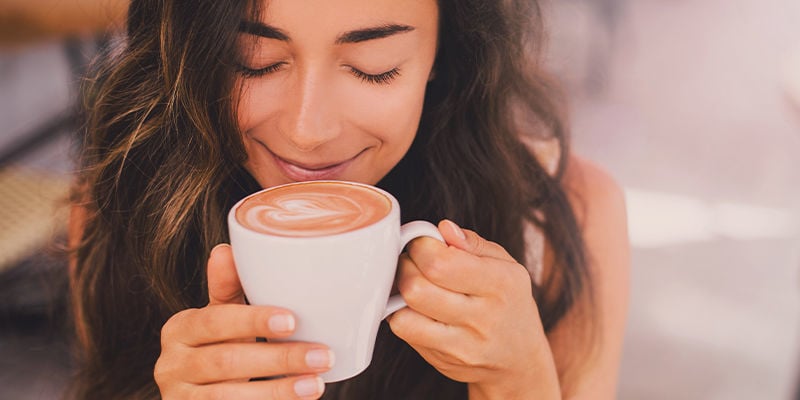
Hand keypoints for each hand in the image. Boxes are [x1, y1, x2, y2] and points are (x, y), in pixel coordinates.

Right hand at [154, 244, 333, 399]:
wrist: (203, 396)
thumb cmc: (219, 348)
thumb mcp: (221, 319)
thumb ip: (227, 289)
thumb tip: (225, 250)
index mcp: (180, 329)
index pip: (215, 321)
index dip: (253, 320)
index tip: (292, 321)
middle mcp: (171, 364)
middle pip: (227, 361)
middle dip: (279, 359)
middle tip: (322, 356)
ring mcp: (180, 398)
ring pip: (228, 397)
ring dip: (278, 391)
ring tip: (316, 384)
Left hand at [388, 220, 559, 398]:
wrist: (520, 361)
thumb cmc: (508, 303)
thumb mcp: (506, 266)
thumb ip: (473, 243)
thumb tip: (443, 228)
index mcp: (501, 284)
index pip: (441, 263)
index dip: (421, 246)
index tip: (424, 243)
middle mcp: (483, 317)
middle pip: (416, 287)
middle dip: (406, 266)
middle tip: (414, 262)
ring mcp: (462, 345)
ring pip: (404, 313)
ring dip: (399, 292)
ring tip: (414, 283)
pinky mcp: (442, 361)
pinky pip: (404, 331)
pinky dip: (400, 313)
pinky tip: (415, 307)